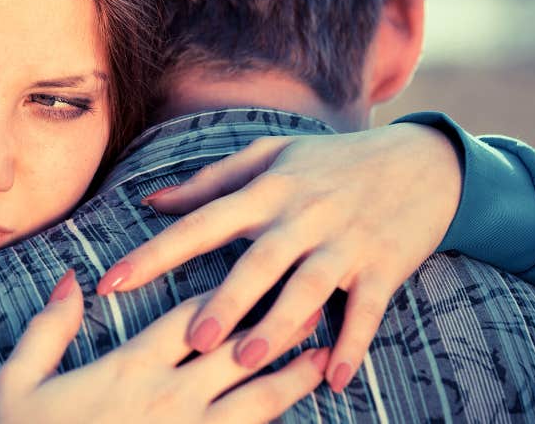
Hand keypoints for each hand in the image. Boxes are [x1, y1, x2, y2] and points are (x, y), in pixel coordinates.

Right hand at [0, 270, 328, 423]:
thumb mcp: (18, 383)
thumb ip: (48, 329)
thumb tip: (72, 280)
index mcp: (131, 367)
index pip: (190, 315)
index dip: (225, 288)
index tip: (255, 261)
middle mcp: (171, 397)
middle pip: (239, 348)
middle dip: (277, 319)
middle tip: (313, 295)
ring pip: (260, 399)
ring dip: (295, 373)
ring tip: (325, 352)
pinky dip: (277, 423)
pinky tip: (300, 413)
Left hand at [95, 123, 460, 392]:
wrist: (423, 161)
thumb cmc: (332, 161)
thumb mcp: (272, 155)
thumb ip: (210, 181)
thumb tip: (152, 200)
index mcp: (267, 189)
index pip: (201, 222)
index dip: (155, 253)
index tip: (112, 281)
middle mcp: (302, 216)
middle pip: (258, 262)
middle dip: (226, 301)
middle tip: (192, 340)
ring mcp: (344, 242)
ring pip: (308, 288)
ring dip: (279, 326)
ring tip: (247, 360)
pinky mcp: (384, 266)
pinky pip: (366, 310)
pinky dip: (351, 343)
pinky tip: (333, 378)